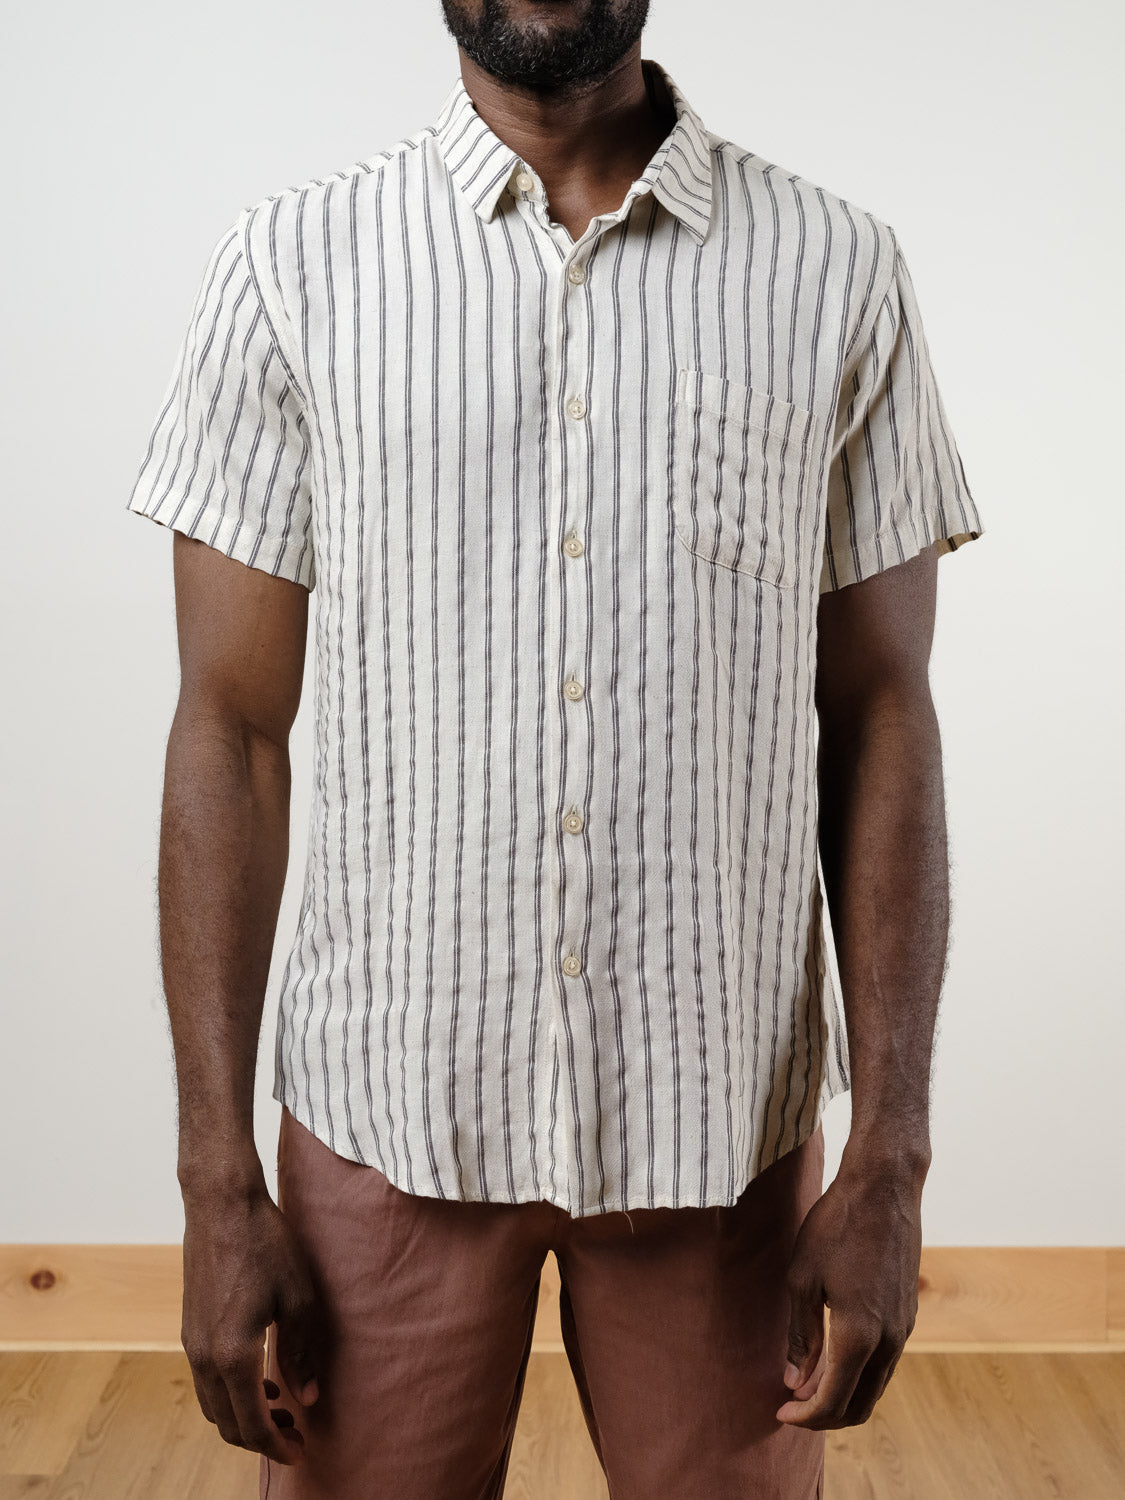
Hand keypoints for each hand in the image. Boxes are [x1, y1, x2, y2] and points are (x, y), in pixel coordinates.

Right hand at [180, 1183, 324, 1463]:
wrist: (221, 1204)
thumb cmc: (266, 1243)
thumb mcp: (299, 1297)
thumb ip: (302, 1352)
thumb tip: (308, 1397)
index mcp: (233, 1355)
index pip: (252, 1425)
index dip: (277, 1446)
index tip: (301, 1452)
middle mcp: (204, 1357)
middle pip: (227, 1423)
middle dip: (261, 1437)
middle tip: (296, 1433)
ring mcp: (191, 1343)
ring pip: (213, 1404)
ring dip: (244, 1416)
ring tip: (281, 1405)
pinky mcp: (189, 1327)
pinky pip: (206, 1380)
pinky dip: (231, 1393)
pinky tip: (259, 1376)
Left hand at [775, 1160, 922, 1428]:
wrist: (884, 1188)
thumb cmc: (836, 1227)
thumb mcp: (803, 1279)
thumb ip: (800, 1335)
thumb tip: (794, 1380)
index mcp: (859, 1335)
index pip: (833, 1401)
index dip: (805, 1416)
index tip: (780, 1412)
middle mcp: (889, 1341)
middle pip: (860, 1405)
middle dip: (825, 1416)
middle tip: (793, 1406)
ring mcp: (904, 1328)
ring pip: (876, 1386)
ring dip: (844, 1396)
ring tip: (808, 1384)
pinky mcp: (908, 1313)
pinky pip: (885, 1362)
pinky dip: (860, 1374)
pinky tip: (835, 1358)